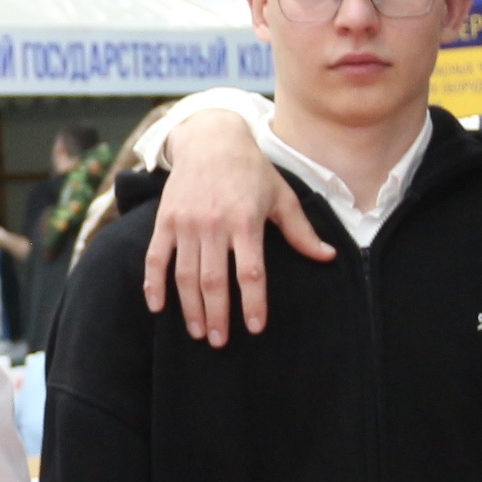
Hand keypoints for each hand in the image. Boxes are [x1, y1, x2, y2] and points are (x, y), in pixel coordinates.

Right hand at [143, 108, 334, 346]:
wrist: (211, 139)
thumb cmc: (252, 171)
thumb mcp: (281, 196)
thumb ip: (301, 231)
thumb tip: (328, 256)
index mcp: (246, 221)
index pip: (250, 271)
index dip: (252, 302)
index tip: (254, 327)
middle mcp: (214, 224)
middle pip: (213, 280)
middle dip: (216, 315)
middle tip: (219, 341)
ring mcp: (186, 223)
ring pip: (185, 275)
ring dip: (190, 307)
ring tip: (198, 332)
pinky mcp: (165, 220)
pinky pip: (155, 257)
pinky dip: (153, 284)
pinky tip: (157, 307)